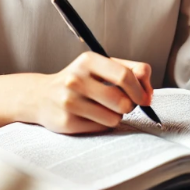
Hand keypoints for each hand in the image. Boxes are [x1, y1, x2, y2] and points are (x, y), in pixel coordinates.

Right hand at [31, 52, 153, 134]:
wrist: (41, 96)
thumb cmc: (79, 79)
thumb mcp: (101, 66)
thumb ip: (129, 70)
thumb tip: (148, 91)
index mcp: (88, 60)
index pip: (125, 76)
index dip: (140, 89)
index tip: (144, 96)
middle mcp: (76, 79)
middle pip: (122, 101)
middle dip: (129, 105)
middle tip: (124, 103)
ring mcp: (69, 102)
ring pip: (114, 118)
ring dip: (116, 116)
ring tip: (103, 108)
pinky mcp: (67, 122)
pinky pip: (101, 128)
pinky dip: (102, 124)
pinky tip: (91, 115)